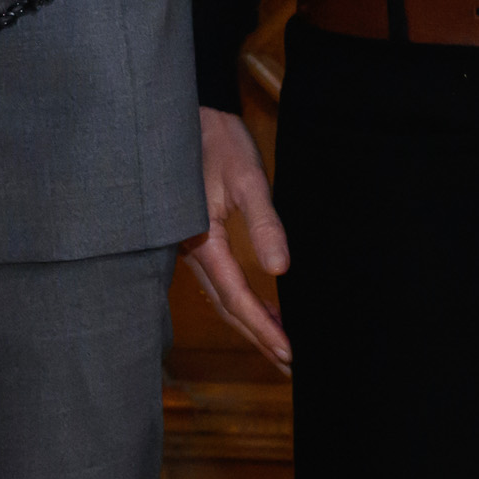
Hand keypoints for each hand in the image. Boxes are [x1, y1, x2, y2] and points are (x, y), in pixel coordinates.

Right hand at [182, 111, 291, 372]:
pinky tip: (264, 306)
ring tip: (282, 344)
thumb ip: (264, 224)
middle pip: (226, 306)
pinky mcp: (194, 239)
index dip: (262, 327)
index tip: (288, 351)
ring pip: (220, 298)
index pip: (235, 297)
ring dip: (250, 322)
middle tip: (290, 362)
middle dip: (258, 336)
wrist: (190, 116)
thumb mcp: (248, 179)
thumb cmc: (219, 143)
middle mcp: (190, 251)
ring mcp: (189, 247)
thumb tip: (281, 268)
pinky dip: (241, 301)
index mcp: (201, 240)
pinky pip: (218, 282)